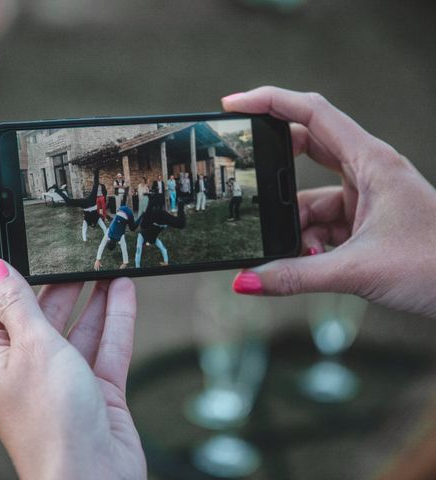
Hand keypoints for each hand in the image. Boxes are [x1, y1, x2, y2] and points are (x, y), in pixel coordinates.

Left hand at [0, 257, 145, 478]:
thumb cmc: (53, 422)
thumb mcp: (32, 347)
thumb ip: (18, 304)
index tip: (15, 240)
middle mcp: (25, 366)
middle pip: (36, 311)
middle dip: (53, 281)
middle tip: (69, 251)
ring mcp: (62, 378)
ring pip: (74, 326)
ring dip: (89, 296)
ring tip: (102, 265)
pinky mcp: (94, 389)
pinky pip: (104, 345)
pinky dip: (114, 319)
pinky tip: (123, 291)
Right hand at [223, 86, 435, 317]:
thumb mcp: (358, 269)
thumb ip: (297, 276)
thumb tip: (247, 281)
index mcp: (372, 161)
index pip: (312, 114)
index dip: (270, 102)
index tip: (234, 105)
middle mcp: (368, 172)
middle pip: (305, 149)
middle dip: (274, 172)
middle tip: (246, 182)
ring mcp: (367, 197)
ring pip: (311, 199)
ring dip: (295, 227)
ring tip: (297, 256)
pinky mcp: (366, 221)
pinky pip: (323, 223)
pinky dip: (310, 244)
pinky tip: (313, 264)